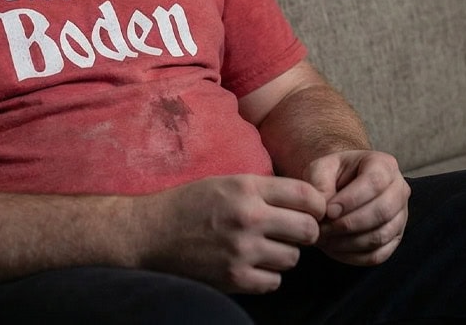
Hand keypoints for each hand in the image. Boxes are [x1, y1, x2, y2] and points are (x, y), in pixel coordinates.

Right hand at [136, 174, 325, 293]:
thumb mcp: (225, 182)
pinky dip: (267, 276)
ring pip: (293, 258)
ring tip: (264, 248)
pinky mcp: (233, 278)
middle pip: (308, 231)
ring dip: (284, 255)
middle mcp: (248, 218)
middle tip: (292, 233)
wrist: (148, 234)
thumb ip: (263, 189)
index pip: (306, 196)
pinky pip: (273, 282)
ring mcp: (241, 251)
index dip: (316, 205)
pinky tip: (252, 265)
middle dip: (305, 232)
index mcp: (247, 188)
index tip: (311, 211)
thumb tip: (306, 201)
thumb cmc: (188, 205)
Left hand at [305, 150, 408, 265]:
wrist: (340, 187)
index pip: (375, 182)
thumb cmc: (331, 176)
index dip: (351, 200)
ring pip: (381, 235)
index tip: (328, 211)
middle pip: (382, 211)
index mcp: (384, 165)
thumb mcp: (320, 169)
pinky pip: (378, 254)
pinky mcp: (394, 238)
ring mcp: (400, 216)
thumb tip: (323, 211)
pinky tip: (333, 249)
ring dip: (348, 242)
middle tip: (322, 229)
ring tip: (324, 239)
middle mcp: (399, 189)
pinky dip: (354, 256)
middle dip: (348, 224)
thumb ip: (319, 184)